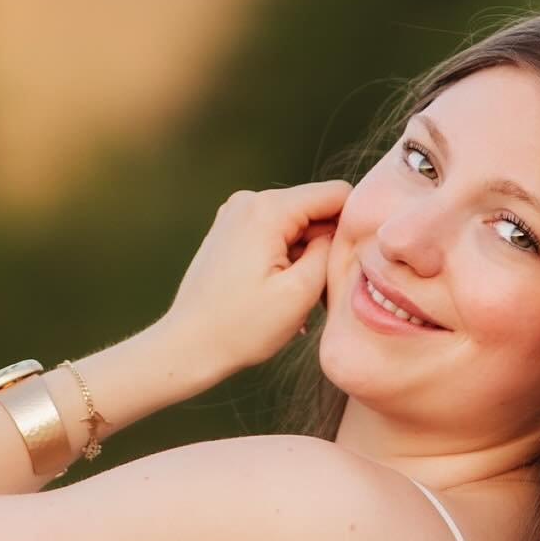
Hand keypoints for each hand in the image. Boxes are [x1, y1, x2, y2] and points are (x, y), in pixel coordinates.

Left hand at [150, 180, 350, 382]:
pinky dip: (285, 261)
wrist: (187, 346)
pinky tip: (278, 294)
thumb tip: (340, 229)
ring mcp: (235, 214)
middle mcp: (248, 200)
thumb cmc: (242, 327)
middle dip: (325, 246)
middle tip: (318, 292)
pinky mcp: (229, 231)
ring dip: (305, 258)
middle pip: (313, 210)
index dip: (352, 225)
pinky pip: (273, 235)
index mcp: (268, 209)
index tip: (345, 263)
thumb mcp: (300, 292)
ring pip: (295, 225)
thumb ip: (329, 250)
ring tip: (296, 299)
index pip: (335, 193)